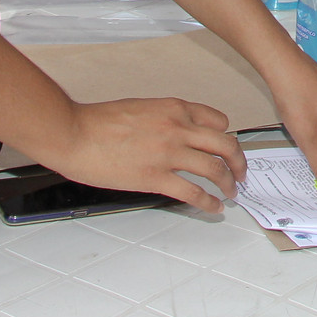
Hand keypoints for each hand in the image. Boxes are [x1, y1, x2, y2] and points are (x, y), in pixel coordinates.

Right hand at [42, 97, 247, 212]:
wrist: (74, 133)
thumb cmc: (98, 121)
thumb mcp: (141, 108)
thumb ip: (164, 119)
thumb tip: (175, 136)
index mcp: (174, 108)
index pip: (218, 120)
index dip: (225, 136)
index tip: (226, 148)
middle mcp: (178, 128)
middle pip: (226, 144)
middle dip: (239, 162)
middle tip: (241, 173)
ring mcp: (169, 153)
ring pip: (215, 169)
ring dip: (229, 183)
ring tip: (232, 194)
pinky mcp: (156, 177)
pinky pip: (194, 192)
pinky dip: (209, 203)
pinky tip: (213, 208)